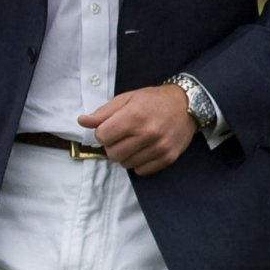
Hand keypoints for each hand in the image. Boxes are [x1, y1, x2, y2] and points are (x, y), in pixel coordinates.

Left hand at [77, 85, 196, 175]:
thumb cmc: (153, 100)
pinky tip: (143, 150)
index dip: (103, 133)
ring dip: (124, 155)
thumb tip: (82, 121)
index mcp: (134, 116)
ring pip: (125, 164)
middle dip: (112, 146)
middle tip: (122, 136)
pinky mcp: (168, 158)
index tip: (110, 128)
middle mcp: (147, 134)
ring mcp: (159, 148)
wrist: (187, 104)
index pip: (102, 136)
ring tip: (133, 142)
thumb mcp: (126, 99)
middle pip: (112, 153)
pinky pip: (141, 171)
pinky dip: (138, 163)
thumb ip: (103, 112)